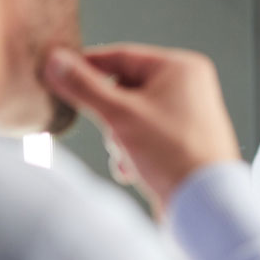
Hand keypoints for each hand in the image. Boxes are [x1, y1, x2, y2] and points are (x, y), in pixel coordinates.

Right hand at [43, 43, 240, 212]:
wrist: (203, 203)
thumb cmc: (174, 154)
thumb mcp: (119, 115)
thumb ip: (84, 87)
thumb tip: (56, 61)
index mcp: (181, 68)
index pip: (121, 56)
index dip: (88, 66)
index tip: (60, 73)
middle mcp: (188, 87)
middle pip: (125, 89)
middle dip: (110, 116)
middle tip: (111, 132)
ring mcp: (186, 114)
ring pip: (131, 116)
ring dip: (119, 138)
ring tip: (129, 155)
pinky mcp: (182, 141)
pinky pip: (145, 136)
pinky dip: (132, 151)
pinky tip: (134, 169)